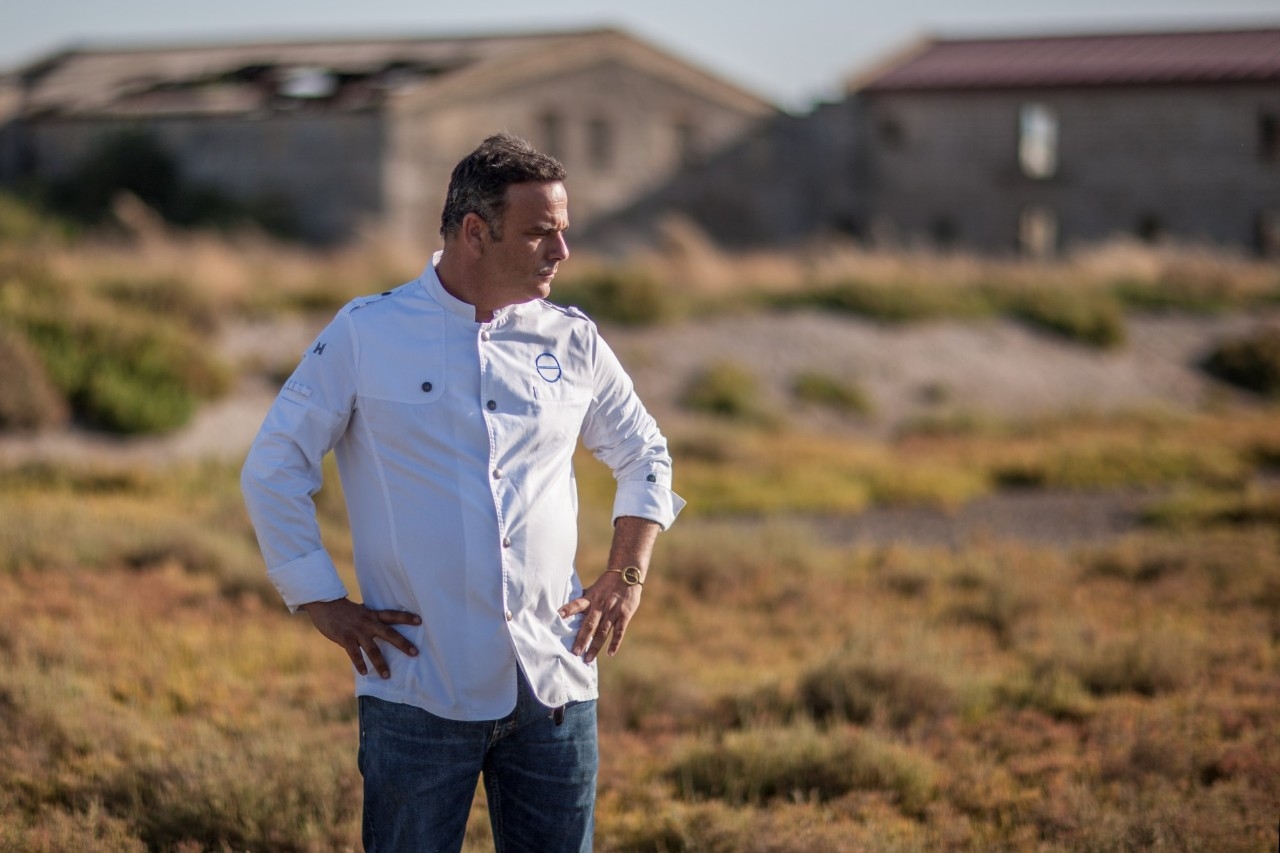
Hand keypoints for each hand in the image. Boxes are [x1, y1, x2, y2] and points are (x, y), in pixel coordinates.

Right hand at [301, 597, 419, 678]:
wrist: (324, 604)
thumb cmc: (343, 610)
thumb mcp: (361, 611)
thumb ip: (370, 620)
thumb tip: (380, 628)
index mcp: (372, 615)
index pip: (393, 615)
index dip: (406, 617)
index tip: (420, 621)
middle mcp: (368, 622)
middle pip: (389, 633)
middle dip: (403, 644)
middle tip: (415, 653)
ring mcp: (357, 631)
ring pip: (372, 649)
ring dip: (380, 663)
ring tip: (387, 675)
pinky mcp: (345, 638)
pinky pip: (354, 653)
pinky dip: (359, 663)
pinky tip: (364, 672)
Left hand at [558, 571, 641, 663]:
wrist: (628, 573)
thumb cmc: (607, 583)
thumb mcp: (593, 589)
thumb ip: (582, 599)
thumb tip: (565, 607)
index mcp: (591, 598)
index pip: (577, 604)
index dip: (568, 609)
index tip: (558, 616)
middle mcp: (601, 606)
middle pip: (590, 624)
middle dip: (582, 639)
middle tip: (575, 652)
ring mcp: (613, 611)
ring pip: (603, 631)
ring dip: (595, 646)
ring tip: (588, 659)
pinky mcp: (624, 615)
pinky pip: (619, 631)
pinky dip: (615, 643)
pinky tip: (610, 653)